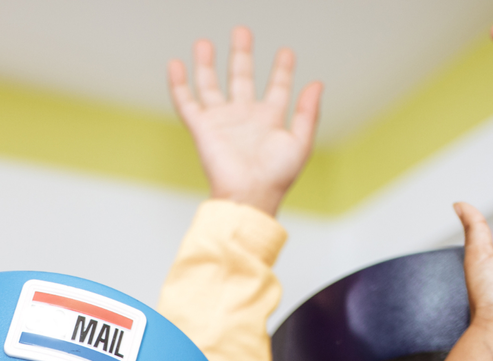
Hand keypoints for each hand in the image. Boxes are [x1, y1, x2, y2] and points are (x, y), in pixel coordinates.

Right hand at [166, 27, 320, 215]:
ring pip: (210, 85)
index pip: (276, 87)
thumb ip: (308, 112)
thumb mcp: (301, 142)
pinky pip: (186, 102)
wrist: (249, 196)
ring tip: (204, 43)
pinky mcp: (202, 128)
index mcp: (269, 120)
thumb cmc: (276, 178)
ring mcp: (222, 121)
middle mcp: (244, 117)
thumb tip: (317, 83)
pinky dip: (178, 84)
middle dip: (241, 54)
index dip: (282, 70)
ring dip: (207, 64)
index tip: (286, 53)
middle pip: (241, 78)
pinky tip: (176, 64)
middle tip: (241, 32)